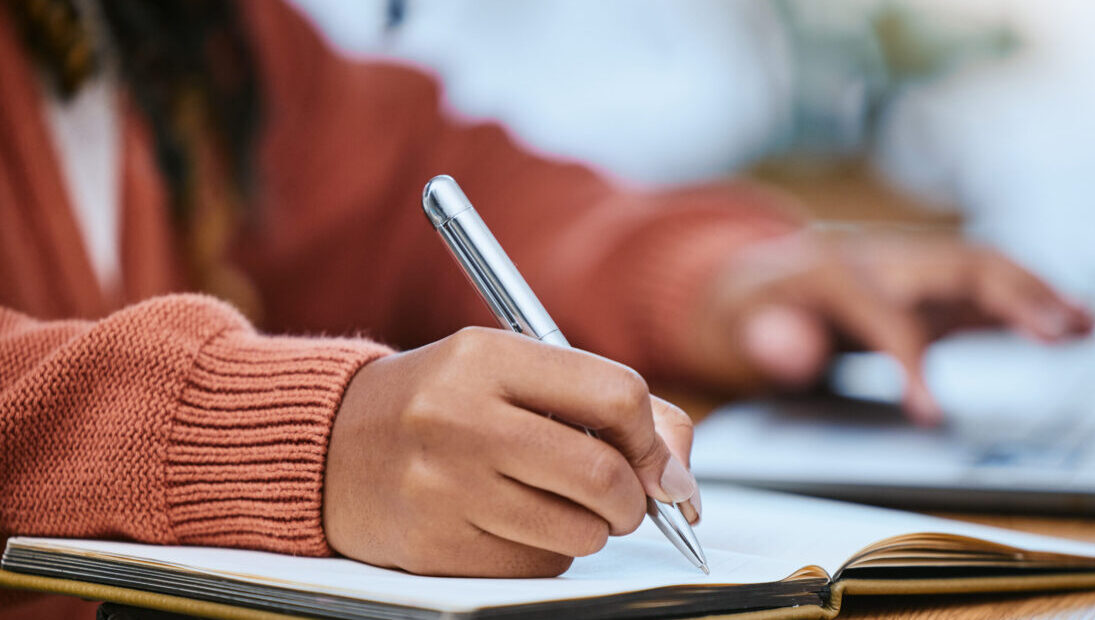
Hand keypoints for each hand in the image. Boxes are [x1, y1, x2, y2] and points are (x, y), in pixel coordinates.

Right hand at [323, 327, 698, 576]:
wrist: (327, 446)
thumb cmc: (440, 403)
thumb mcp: (509, 370)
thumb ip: (601, 402)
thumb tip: (680, 477)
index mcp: (488, 356)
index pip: (617, 396)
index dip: (652, 439)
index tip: (657, 463)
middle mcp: (463, 417)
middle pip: (604, 476)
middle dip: (634, 501)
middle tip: (624, 501)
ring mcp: (444, 486)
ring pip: (578, 532)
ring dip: (589, 529)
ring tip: (553, 504)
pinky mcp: (434, 546)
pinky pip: (536, 568)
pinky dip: (545, 554)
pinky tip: (510, 524)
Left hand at [688, 229, 1092, 423]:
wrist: (753, 276)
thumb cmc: (752, 308)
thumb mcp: (741, 326)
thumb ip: (768, 338)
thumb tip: (793, 351)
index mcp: (831, 267)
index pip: (882, 313)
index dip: (908, 361)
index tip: (932, 413)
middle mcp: (880, 254)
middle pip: (953, 266)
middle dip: (1011, 295)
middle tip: (1062, 331)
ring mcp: (910, 263)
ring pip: (982, 269)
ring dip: (1036, 293)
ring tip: (1088, 324)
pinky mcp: (929, 282)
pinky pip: (986, 287)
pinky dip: (1032, 301)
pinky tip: (1078, 320)